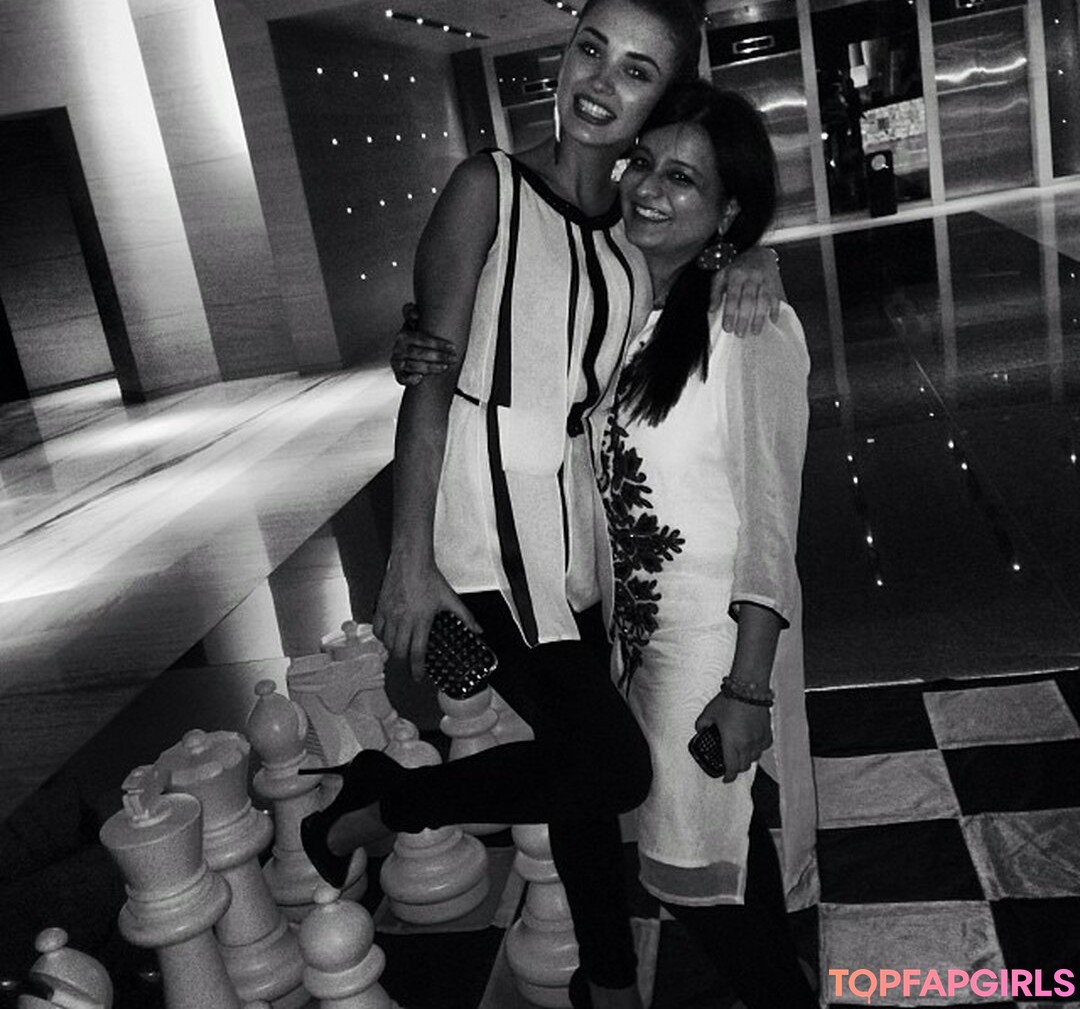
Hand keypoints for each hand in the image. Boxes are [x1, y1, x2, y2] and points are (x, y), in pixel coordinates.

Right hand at [373, 557, 480, 679]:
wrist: (411, 561)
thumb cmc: (430, 578)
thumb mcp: (450, 599)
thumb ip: (465, 616)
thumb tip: (478, 630)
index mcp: (421, 621)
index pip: (417, 652)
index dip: (417, 668)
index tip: (418, 677)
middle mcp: (403, 620)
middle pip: (399, 652)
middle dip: (404, 662)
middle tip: (409, 664)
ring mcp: (390, 614)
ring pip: (387, 642)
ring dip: (393, 650)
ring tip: (400, 650)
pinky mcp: (380, 607)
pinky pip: (377, 629)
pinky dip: (382, 637)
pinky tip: (388, 636)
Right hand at [389, 302, 457, 385]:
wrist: (406, 349)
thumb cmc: (416, 335)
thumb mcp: (414, 322)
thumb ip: (412, 312)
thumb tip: (416, 315)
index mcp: (403, 334)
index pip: (422, 339)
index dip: (438, 344)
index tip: (453, 347)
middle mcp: (398, 347)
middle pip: (419, 353)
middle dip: (438, 356)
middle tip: (454, 358)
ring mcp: (397, 360)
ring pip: (413, 366)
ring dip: (430, 368)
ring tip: (445, 367)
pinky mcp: (397, 373)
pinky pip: (401, 378)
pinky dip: (410, 379)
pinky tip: (420, 378)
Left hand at [695, 694, 772, 783]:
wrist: (749, 689)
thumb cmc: (730, 700)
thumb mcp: (709, 713)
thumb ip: (702, 724)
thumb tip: (700, 730)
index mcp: (732, 743)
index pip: (732, 768)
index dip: (728, 777)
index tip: (725, 778)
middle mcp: (747, 744)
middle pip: (744, 766)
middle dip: (737, 768)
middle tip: (731, 764)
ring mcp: (758, 739)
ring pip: (755, 757)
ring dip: (747, 758)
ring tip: (740, 752)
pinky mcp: (767, 732)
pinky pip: (763, 747)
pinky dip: (757, 748)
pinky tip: (752, 742)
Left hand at [711, 247, 784, 336]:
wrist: (758, 252)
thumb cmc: (737, 267)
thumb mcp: (721, 275)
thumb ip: (716, 292)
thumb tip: (711, 310)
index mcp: (736, 274)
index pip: (733, 296)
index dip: (730, 313)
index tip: (728, 328)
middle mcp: (751, 276)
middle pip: (748, 300)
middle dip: (744, 319)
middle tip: (740, 334)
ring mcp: (765, 279)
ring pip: (763, 300)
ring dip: (759, 317)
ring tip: (755, 332)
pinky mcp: (775, 283)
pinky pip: (776, 297)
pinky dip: (775, 309)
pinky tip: (773, 320)